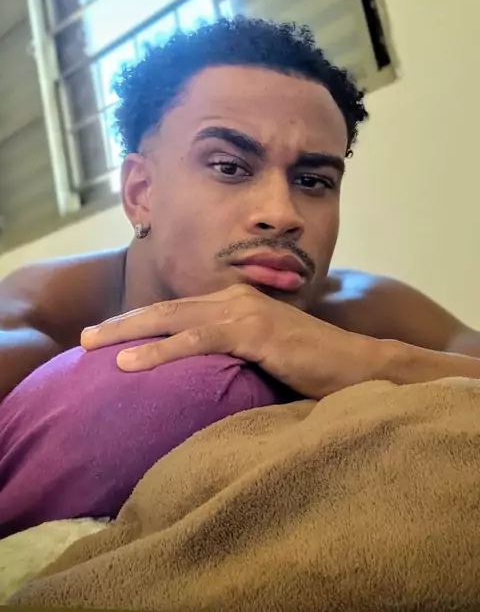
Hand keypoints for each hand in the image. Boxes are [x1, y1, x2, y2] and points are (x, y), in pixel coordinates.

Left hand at [81, 284, 384, 399]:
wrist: (356, 366)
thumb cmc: (310, 367)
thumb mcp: (261, 356)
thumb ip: (230, 355)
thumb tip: (197, 378)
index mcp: (235, 301)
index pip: (177, 310)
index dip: (140, 322)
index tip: (107, 338)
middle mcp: (235, 298)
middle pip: (166, 308)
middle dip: (121, 323)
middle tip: (84, 338)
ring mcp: (245, 311)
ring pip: (174, 318)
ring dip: (129, 332)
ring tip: (92, 346)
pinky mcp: (254, 331)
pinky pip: (198, 340)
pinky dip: (161, 350)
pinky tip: (132, 363)